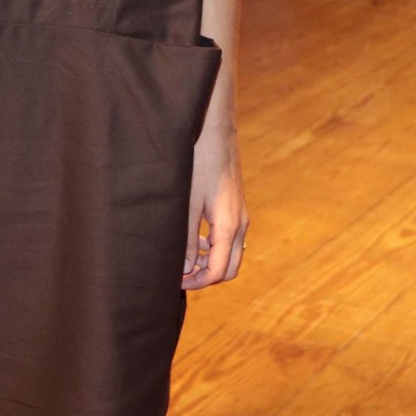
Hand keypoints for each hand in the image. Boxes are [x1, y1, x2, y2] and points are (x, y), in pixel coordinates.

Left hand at [184, 121, 247, 289]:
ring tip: (181, 257)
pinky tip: (192, 238)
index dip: (196, 282)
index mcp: (228, 227)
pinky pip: (227, 238)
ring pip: (228, 254)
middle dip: (204, 276)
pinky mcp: (234, 208)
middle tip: (178, 275)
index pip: (218, 272)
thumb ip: (185, 238)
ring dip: (207, 261)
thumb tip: (183, 268)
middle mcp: (240, 225)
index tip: (175, 282)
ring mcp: (240, 216)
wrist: (214, 133)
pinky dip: (211, 246)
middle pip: (228, 268)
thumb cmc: (198, 163)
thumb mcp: (186, 203)